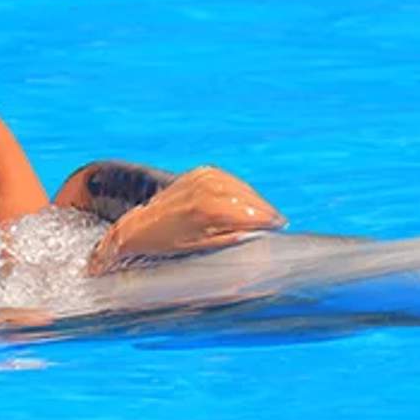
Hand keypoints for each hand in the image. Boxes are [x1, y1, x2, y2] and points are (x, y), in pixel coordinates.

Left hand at [87, 166, 283, 273]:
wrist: (138, 227)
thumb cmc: (167, 244)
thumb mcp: (201, 248)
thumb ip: (230, 239)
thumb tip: (257, 236)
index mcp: (208, 209)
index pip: (249, 212)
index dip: (267, 220)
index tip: (281, 227)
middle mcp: (207, 188)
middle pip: (248, 198)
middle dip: (263, 210)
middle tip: (278, 222)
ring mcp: (203, 177)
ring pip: (240, 187)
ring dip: (254, 199)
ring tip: (266, 213)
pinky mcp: (201, 172)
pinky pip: (229, 179)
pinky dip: (240, 189)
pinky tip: (247, 200)